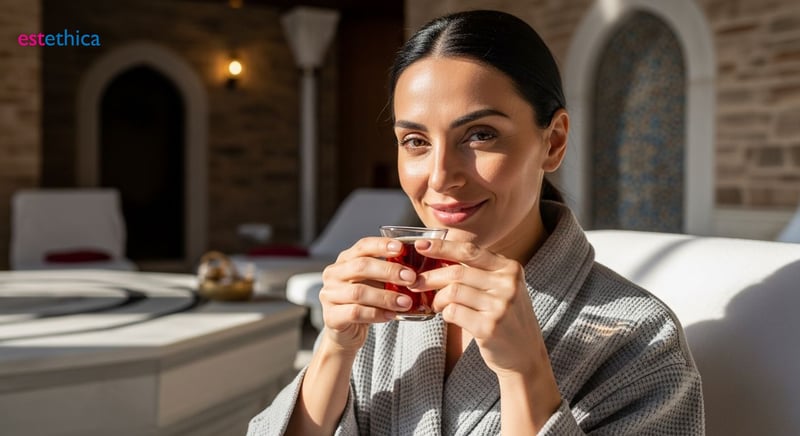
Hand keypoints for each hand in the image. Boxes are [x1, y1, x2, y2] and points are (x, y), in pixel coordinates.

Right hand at [318, 237, 417, 352]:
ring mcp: (329, 295)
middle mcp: (334, 274)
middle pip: (361, 266)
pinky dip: (376, 314)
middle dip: (388, 271)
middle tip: (411, 278)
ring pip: (359, 292)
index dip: (381, 245)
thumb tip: (417, 269)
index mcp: (345, 260)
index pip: (362, 246)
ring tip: (406, 302)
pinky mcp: (331, 317)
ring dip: (386, 297)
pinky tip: (391, 315)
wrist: (346, 333)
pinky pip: (355, 312)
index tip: (401, 247)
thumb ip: (387, 274)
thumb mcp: (375, 284)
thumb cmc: (364, 303)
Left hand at [409, 239, 550, 378]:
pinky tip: (448, 316)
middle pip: (457, 272)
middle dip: (430, 277)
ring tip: (436, 305)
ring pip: (452, 292)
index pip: (470, 251)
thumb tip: (439, 256)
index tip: (421, 245)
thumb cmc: (507, 318)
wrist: (525, 355)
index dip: (442, 246)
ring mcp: (500, 306)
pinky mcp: (489, 327)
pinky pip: (453, 312)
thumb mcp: (503, 288)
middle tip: (415, 283)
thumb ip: (480, 271)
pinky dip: (445, 313)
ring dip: (437, 299)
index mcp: (510, 269)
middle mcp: (508, 284)